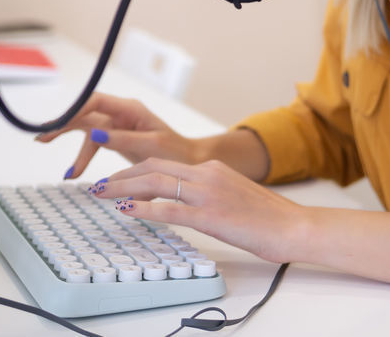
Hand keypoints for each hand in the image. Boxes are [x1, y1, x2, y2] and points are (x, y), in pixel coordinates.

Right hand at [34, 92, 198, 179]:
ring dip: (67, 139)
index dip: (75, 110)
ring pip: (86, 127)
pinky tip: (72, 171)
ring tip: (44, 144)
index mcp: (131, 109)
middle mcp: (122, 113)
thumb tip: (96, 133)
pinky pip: (93, 143)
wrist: (188, 161)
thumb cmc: (175, 151)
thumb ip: (123, 139)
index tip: (58, 122)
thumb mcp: (150, 145)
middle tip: (41, 134)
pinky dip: (82, 155)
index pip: (96, 102)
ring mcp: (118, 125)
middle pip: (86, 113)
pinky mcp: (116, 138)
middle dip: (63, 122)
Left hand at [94, 157, 307, 263]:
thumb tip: (183, 202)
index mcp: (211, 167)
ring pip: (155, 184)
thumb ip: (208, 192)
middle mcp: (207, 173)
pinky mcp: (211, 214)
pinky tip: (128, 211)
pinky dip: (145, 208)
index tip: (115, 179)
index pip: (163, 163)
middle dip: (120, 176)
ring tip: (101, 194)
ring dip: (123, 188)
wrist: (292, 226)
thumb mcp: (233, 193)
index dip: (133, 170)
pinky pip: (171, 209)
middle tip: (97, 186)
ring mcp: (208, 193)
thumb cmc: (267, 217)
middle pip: (152, 168)